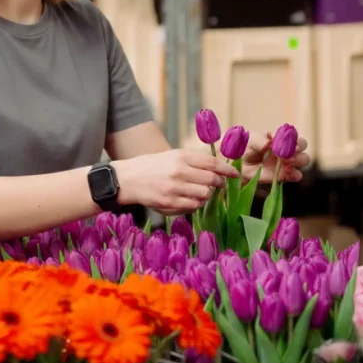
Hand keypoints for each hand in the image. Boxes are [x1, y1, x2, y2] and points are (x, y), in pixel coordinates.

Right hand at [113, 150, 238, 214]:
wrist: (127, 179)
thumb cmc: (151, 166)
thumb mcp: (171, 156)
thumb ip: (193, 161)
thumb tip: (217, 167)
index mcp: (180, 156)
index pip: (212, 163)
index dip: (227, 169)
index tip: (234, 174)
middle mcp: (179, 172)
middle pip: (212, 180)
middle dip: (219, 184)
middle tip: (220, 185)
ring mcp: (174, 189)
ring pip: (204, 195)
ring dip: (206, 195)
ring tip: (201, 192)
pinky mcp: (169, 203)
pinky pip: (193, 206)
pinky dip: (196, 204)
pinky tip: (190, 199)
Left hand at [241, 132, 310, 183]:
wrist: (241, 166)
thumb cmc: (246, 148)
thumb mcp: (250, 141)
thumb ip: (259, 140)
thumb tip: (268, 143)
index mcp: (280, 136)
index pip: (292, 134)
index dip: (292, 137)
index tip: (285, 141)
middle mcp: (287, 148)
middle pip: (303, 144)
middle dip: (299, 147)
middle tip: (289, 152)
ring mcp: (288, 162)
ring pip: (304, 159)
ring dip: (299, 160)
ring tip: (287, 162)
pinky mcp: (286, 175)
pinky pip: (297, 175)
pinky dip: (295, 174)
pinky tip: (287, 173)